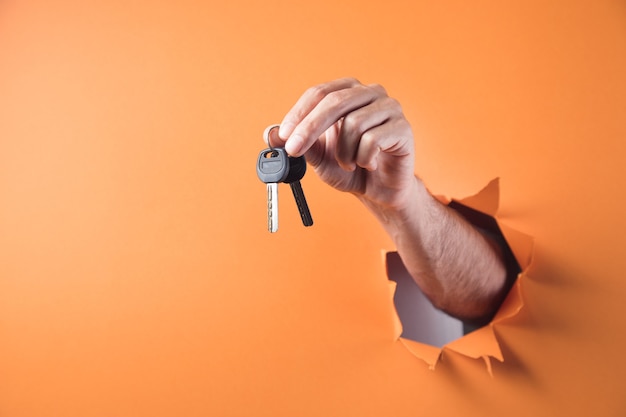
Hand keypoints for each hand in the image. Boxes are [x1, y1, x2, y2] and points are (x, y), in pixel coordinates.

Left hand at [266, 78, 415, 209]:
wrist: (379, 191)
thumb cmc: (351, 168)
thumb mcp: (317, 157)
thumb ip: (296, 143)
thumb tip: (270, 133)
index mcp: (347, 92)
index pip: (318, 93)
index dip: (298, 114)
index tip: (284, 136)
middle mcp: (369, 93)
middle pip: (334, 101)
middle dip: (310, 128)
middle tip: (294, 150)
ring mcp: (389, 107)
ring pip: (354, 123)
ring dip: (344, 153)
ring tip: (349, 163)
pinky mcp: (403, 127)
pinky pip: (373, 140)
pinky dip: (364, 159)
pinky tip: (369, 164)